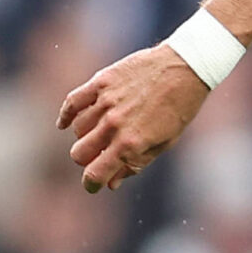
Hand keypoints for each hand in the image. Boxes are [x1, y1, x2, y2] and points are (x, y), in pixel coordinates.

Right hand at [58, 44, 210, 192]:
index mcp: (131, 143)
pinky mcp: (100, 82)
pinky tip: (66, 123)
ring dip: (85, 136)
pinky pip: (71, 102)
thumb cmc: (180, 108)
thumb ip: (135, 163)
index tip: (93, 184)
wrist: (186, 68)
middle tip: (99, 155)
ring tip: (101, 132)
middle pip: (79, 154)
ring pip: (77, 130)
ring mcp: (105, 102)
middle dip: (86, 160)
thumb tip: (111, 183)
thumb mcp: (165, 142)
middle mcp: (114, 124)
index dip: (91, 184)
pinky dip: (65, 116)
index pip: (95, 174)